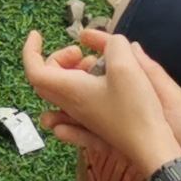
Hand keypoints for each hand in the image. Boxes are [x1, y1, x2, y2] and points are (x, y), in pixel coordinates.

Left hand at [21, 25, 180, 178]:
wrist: (150, 146)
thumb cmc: (135, 108)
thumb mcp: (127, 66)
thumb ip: (114, 45)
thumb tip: (111, 43)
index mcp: (69, 89)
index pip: (34, 70)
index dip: (30, 50)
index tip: (38, 35)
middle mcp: (69, 105)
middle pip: (46, 79)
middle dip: (57, 59)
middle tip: (80, 52)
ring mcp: (80, 117)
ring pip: (60, 91)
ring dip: (70, 73)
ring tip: (95, 65)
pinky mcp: (94, 124)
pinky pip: (73, 104)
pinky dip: (78, 87)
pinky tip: (96, 81)